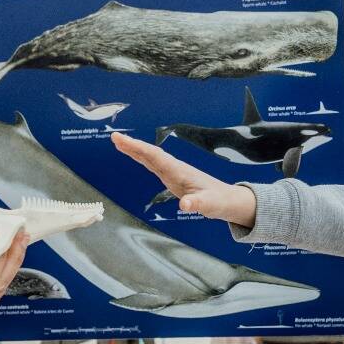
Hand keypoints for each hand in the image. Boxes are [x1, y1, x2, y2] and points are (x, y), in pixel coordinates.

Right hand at [111, 132, 257, 226]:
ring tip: (118, 142)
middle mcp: (175, 169)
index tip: (122, 141)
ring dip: (135, 150)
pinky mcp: (173, 177)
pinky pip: (154, 164)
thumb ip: (198, 204)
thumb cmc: (219, 202)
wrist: (228, 200)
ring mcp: (173, 172)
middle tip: (114, 137)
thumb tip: (185, 204)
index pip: (155, 157)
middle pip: (150, 154)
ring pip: (151, 158)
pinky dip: (142, 158)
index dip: (138, 148)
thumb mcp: (209, 206)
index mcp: (179, 172)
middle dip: (132, 146)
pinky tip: (135, 155)